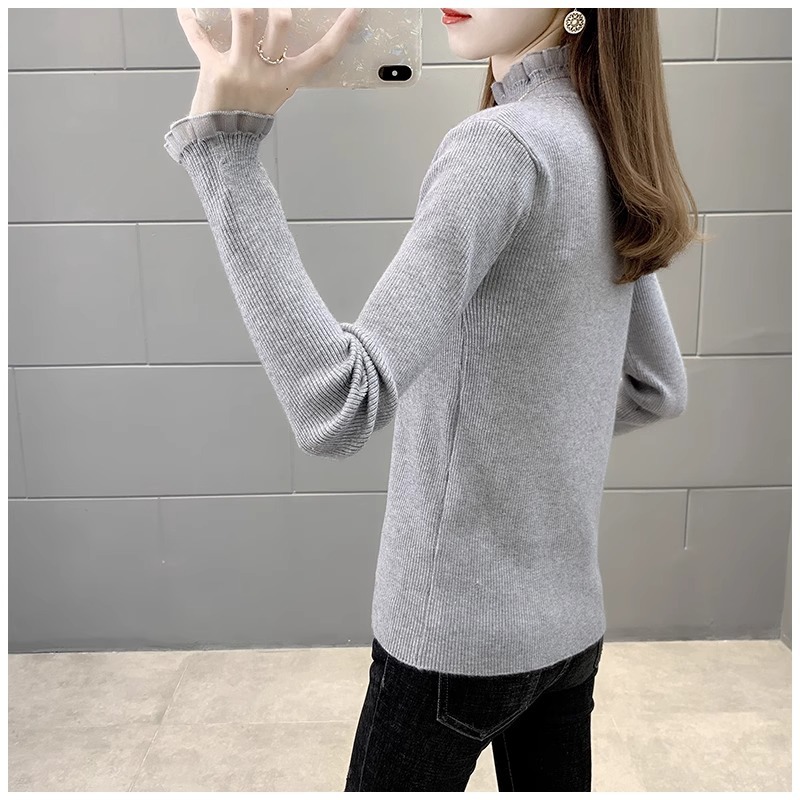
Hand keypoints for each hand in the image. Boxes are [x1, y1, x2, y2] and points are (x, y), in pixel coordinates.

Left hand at [177, 7, 361, 116]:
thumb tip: (282, 29)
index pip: (321, 54)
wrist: (222, 142)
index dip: (340, 31)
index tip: (354, 9)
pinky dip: (190, 19)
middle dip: (279, 3)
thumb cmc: (248, 115)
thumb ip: (279, 65)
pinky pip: (199, 37)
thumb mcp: (274, 91)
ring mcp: (240, 69)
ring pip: (243, 18)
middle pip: (281, 23)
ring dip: (241, 2)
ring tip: (241, 3)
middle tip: (274, 3)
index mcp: (286, 79)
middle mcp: (265, 72)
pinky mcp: (213, 69)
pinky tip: (186, 6)